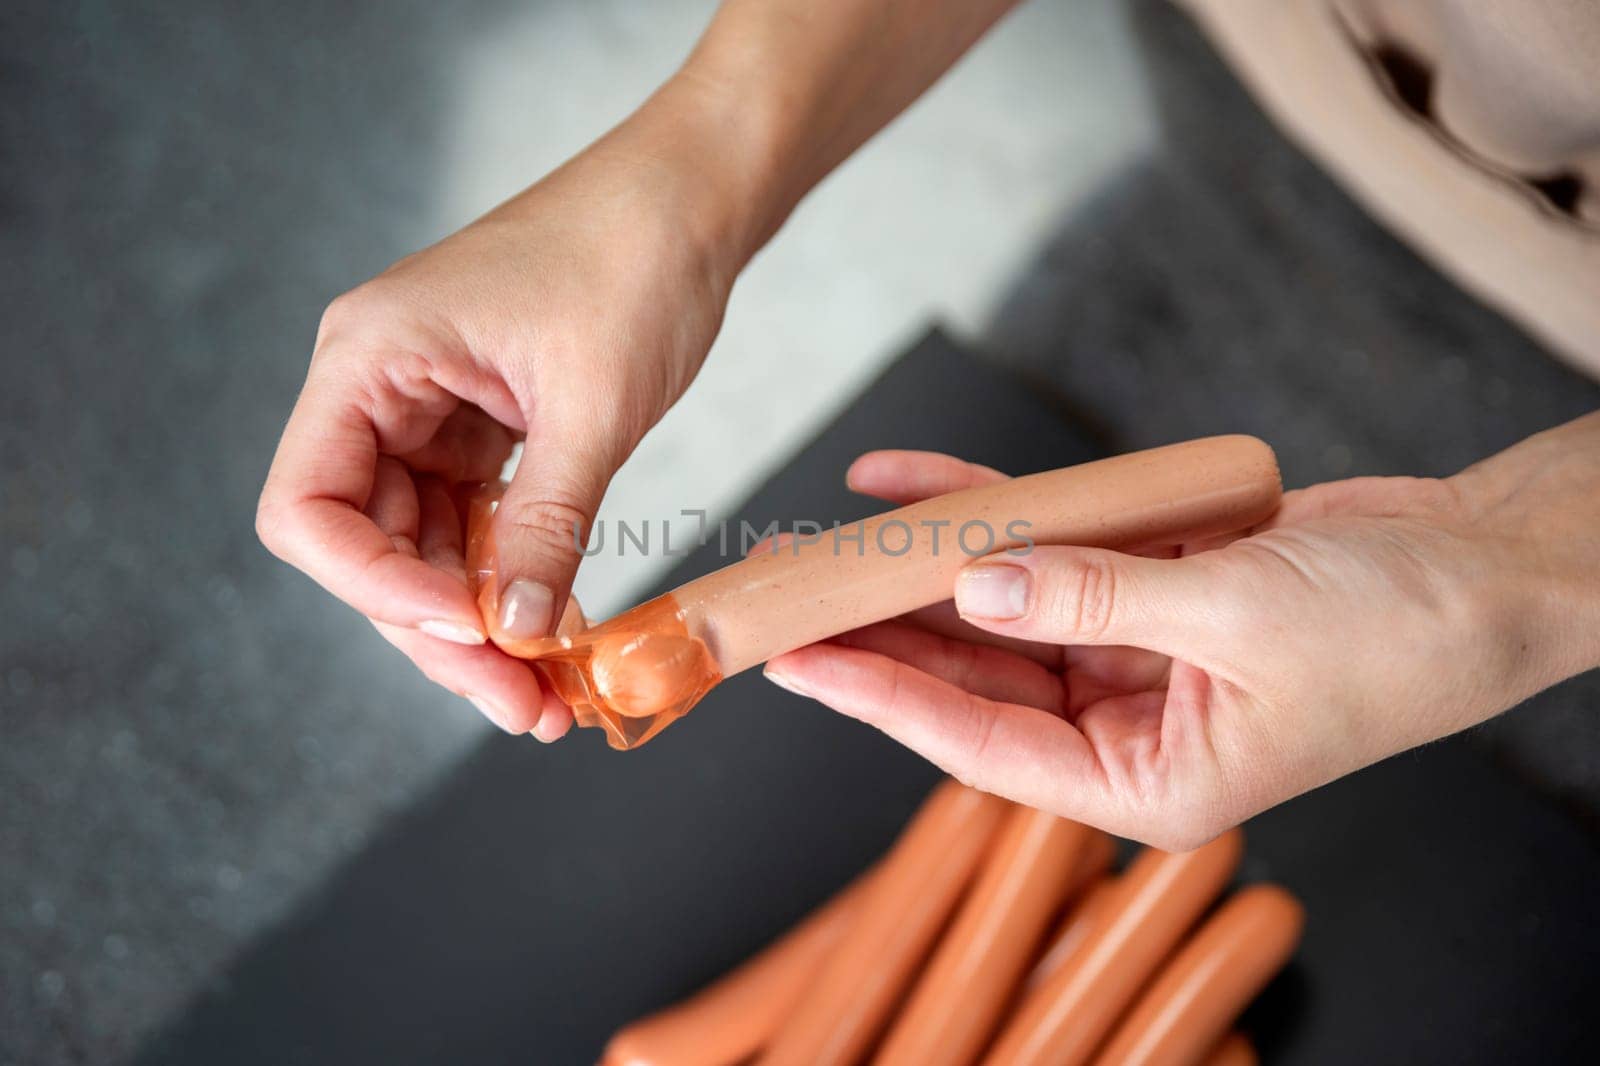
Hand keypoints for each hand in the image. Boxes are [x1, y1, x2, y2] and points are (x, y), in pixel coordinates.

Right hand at [257, 77, 749, 738]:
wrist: (694, 195)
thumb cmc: (637, 258)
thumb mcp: (592, 407)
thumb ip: (543, 528)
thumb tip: (511, 637)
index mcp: (368, 358)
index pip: (306, 509)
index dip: (372, 588)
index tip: (466, 629)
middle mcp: (379, 387)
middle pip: (369, 547)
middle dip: (442, 634)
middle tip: (525, 708)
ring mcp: (428, 409)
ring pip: (425, 550)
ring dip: (482, 626)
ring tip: (550, 699)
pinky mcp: (481, 427)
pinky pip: (475, 526)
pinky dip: (511, 582)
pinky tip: (556, 636)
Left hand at [764, 415, 1599, 847]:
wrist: (1487, 567)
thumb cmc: (1400, 631)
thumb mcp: (1239, 617)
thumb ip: (1095, 600)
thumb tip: (974, 589)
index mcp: (1148, 780)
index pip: (982, 744)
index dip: (882, 699)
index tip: (799, 662)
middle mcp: (1129, 725)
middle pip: (973, 675)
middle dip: (879, 630)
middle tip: (784, 593)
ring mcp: (1135, 651)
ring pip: (998, 609)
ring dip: (917, 568)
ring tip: (823, 536)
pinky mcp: (1149, 584)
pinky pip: (1049, 549)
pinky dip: (987, 512)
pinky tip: (910, 485)